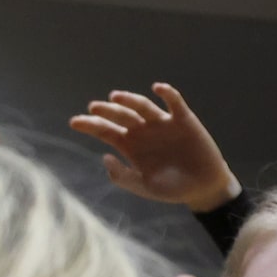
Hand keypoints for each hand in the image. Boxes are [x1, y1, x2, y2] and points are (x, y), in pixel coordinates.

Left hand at [69, 84, 240, 212]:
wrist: (202, 188)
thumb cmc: (172, 188)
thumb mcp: (144, 186)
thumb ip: (123, 176)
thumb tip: (104, 156)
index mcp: (130, 145)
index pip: (105, 131)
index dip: (90, 125)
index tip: (74, 122)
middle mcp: (143, 131)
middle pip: (120, 115)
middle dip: (107, 110)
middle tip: (94, 107)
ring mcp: (163, 124)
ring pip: (142, 106)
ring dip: (130, 99)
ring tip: (115, 97)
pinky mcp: (183, 120)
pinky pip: (174, 103)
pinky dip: (167, 94)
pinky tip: (157, 88)